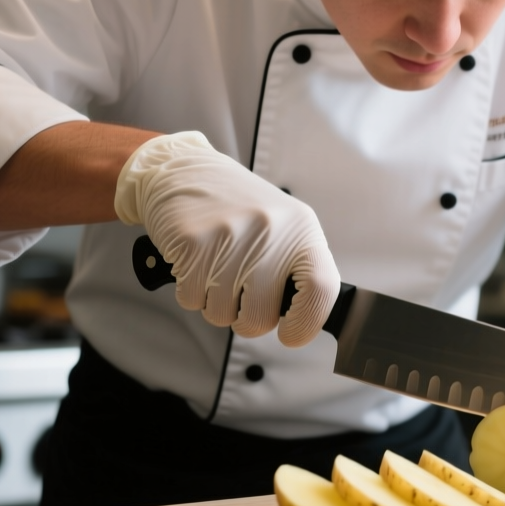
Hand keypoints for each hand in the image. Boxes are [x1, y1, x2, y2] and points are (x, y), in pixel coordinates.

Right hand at [114, 132, 338, 344]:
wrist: (183, 171)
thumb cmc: (236, 208)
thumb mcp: (282, 227)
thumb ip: (297, 269)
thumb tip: (307, 320)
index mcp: (301, 230)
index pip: (321, 288)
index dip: (307, 323)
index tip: (292, 334)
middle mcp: (270, 231)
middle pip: (262, 316)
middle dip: (247, 319)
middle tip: (239, 294)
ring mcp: (230, 237)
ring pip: (223, 314)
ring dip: (215, 304)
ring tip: (215, 267)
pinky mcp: (193, 243)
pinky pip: (192, 300)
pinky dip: (190, 291)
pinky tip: (195, 261)